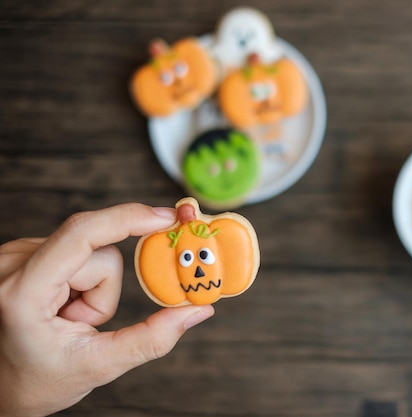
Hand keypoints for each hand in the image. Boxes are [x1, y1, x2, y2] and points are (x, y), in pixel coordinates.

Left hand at [0, 203, 214, 416]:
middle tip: (82, 325)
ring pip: (91, 251)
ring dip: (93, 287)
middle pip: (97, 251)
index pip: (81, 234)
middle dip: (104, 289)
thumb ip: (152, 339)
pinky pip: (77, 251)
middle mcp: (12, 264)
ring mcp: (15, 254)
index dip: (127, 218)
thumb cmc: (39, 382)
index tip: (166, 217)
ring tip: (68, 319)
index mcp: (23, 293)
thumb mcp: (99, 366)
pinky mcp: (24, 252)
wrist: (1, 386)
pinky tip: (61, 306)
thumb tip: (198, 311)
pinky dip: (81, 280)